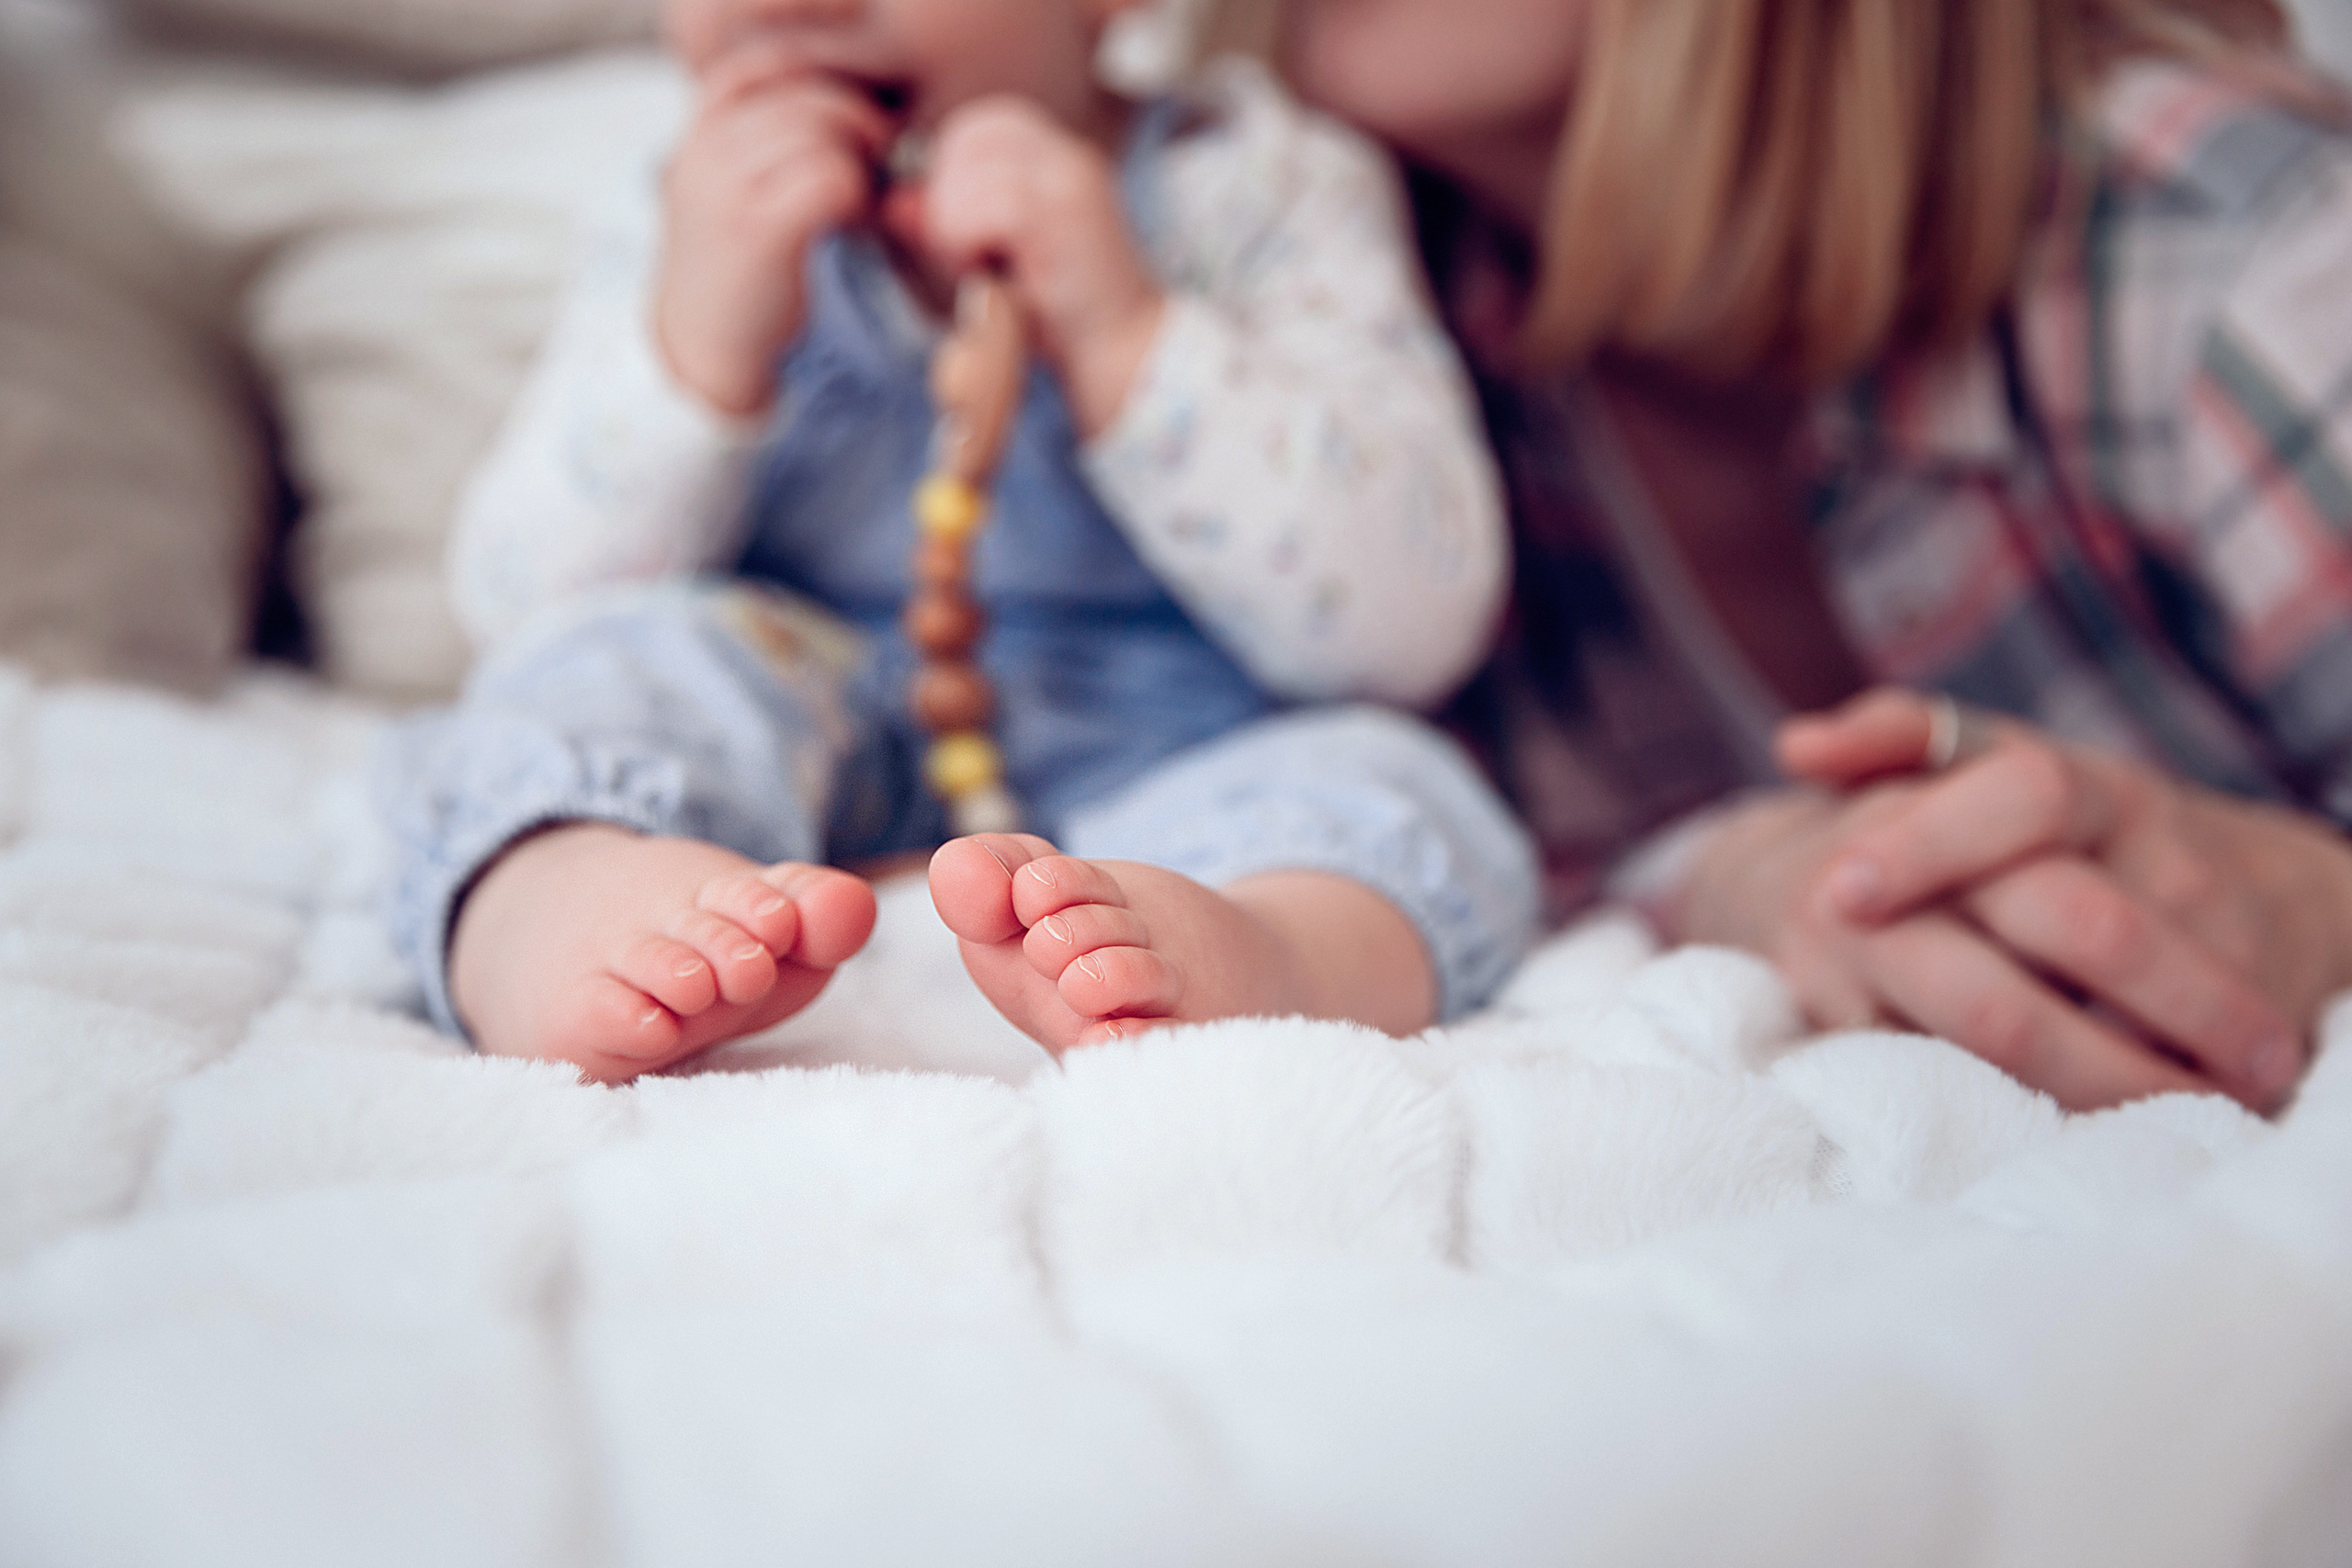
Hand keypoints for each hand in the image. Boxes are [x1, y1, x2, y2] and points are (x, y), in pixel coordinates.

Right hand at [655, 44, 892, 417]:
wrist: (705, 342)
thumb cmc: (739, 260)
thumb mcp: (736, 182)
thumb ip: (771, 135)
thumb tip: (854, 106)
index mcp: (699, 128)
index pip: (769, 65)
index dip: (823, 88)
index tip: (848, 127)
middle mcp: (704, 148)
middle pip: (808, 98)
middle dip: (855, 125)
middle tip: (871, 164)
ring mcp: (726, 188)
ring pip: (824, 136)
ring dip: (859, 166)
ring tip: (853, 199)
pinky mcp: (757, 230)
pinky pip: (833, 178)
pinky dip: (858, 196)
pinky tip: (850, 221)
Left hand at [913, 97, 1165, 439]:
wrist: (1124, 356)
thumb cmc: (1058, 318)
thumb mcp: (989, 263)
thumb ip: (943, 225)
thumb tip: (895, 200)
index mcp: (1055, 156)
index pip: (971, 129)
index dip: (952, 181)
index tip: (976, 239)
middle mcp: (1065, 154)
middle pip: (963, 139)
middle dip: (951, 201)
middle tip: (982, 258)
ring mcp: (1068, 175)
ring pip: (960, 176)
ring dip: (957, 235)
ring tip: (998, 272)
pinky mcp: (1060, 209)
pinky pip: (970, 210)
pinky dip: (966, 251)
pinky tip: (1002, 279)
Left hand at [1761, 688, 2351, 1109]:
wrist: (2271, 889)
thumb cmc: (2075, 830)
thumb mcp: (2006, 763)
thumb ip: (1902, 738)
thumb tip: (1797, 748)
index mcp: (2090, 793)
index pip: (2024, 796)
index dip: (1931, 843)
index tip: (1839, 892)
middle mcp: (2165, 860)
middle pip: (2095, 929)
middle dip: (2001, 1003)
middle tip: (1908, 1045)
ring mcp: (2226, 940)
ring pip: (2144, 1018)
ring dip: (2070, 1071)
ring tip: (1958, 1105)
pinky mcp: (2261, 1020)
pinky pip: (2187, 1071)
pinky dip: (2121, 1103)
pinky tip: (2058, 1134)